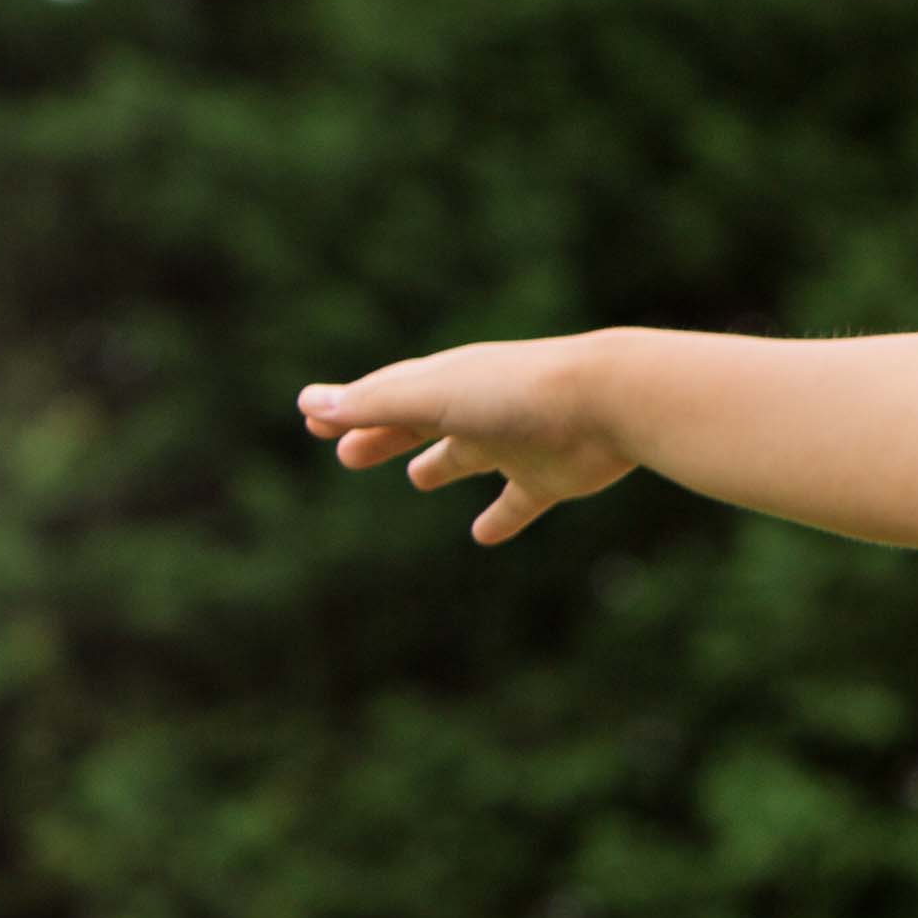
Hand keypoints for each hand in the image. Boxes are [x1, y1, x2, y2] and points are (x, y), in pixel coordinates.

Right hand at [305, 337, 637, 544]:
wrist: (609, 403)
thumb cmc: (516, 392)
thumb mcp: (434, 396)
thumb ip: (374, 403)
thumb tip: (308, 403)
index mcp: (450, 382)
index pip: (390, 393)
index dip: (351, 407)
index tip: (313, 419)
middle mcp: (481, 409)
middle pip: (422, 425)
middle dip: (385, 436)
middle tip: (347, 456)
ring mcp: (516, 443)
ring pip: (469, 456)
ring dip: (441, 465)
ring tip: (417, 478)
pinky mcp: (550, 479)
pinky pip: (519, 503)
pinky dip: (501, 518)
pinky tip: (484, 535)